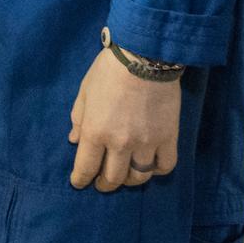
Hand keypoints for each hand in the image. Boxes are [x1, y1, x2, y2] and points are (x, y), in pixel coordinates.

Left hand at [67, 47, 180, 191]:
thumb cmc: (108, 71)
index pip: (85, 167)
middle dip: (104, 184)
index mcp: (95, 131)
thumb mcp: (84, 91)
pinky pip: (165, 166)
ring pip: (139, 177)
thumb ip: (78, 118)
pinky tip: (150, 167)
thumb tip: (74, 140)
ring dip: (129, 181)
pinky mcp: (169, 138)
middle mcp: (120, 143)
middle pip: (113, 178)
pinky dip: (156, 171)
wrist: (144, 58)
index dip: (80, 179)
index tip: (78, 183)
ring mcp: (146, 143)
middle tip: (101, 184)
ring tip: (125, 177)